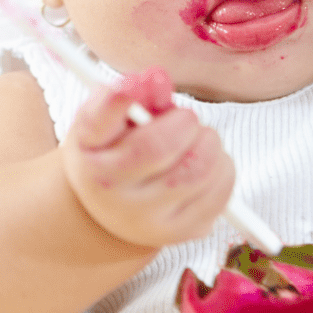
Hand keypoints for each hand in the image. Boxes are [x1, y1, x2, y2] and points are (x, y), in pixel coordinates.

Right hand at [61, 67, 235, 247]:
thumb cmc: (110, 154)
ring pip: (199, 170)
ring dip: (209, 144)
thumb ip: (127, 94)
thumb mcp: (104, 121)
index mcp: (89, 158)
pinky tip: (203, 164)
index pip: (99, 121)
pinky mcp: (181, 232)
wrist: (110, 212)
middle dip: (184, 122)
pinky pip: (220, 191)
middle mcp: (112, 195)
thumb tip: (157, 80)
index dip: (120, 97)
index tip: (139, 82)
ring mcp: (148, 220)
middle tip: (185, 120)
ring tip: (196, 141)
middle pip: (160, 147)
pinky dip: (222, 167)